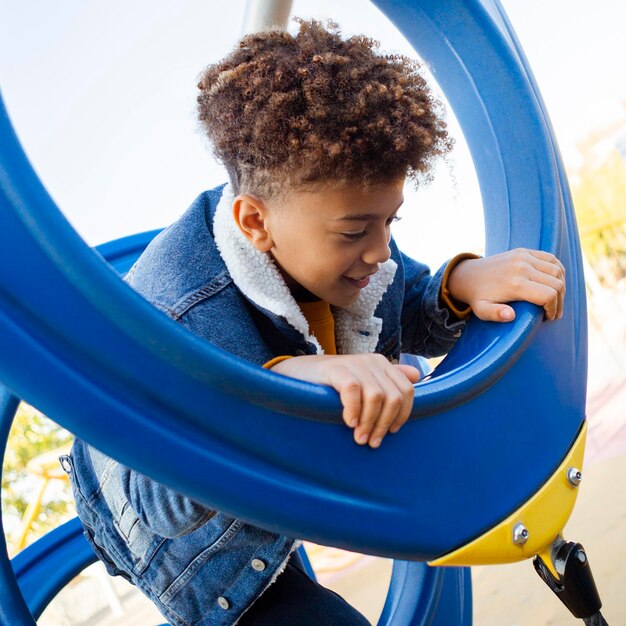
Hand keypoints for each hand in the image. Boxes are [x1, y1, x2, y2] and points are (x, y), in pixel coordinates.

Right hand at [271, 354, 419, 447]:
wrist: (297, 374)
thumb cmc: (332, 385)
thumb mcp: (362, 382)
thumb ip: (388, 380)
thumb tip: (416, 375)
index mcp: (383, 365)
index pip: (407, 391)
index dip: (402, 415)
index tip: (390, 433)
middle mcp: (372, 361)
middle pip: (394, 397)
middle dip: (384, 424)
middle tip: (371, 441)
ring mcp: (354, 363)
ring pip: (377, 397)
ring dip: (369, 422)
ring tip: (359, 438)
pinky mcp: (336, 368)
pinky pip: (353, 391)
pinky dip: (353, 410)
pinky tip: (348, 423)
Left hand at [446, 248, 564, 321]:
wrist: (469, 275)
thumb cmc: (478, 297)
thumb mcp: (481, 310)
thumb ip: (495, 314)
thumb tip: (510, 316)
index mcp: (515, 283)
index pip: (549, 296)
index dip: (553, 309)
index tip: (548, 318)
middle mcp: (522, 267)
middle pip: (557, 284)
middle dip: (559, 301)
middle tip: (554, 312)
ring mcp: (524, 256)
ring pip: (557, 271)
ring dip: (561, 287)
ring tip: (555, 299)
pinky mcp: (524, 251)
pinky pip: (551, 259)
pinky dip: (558, 271)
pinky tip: (555, 283)